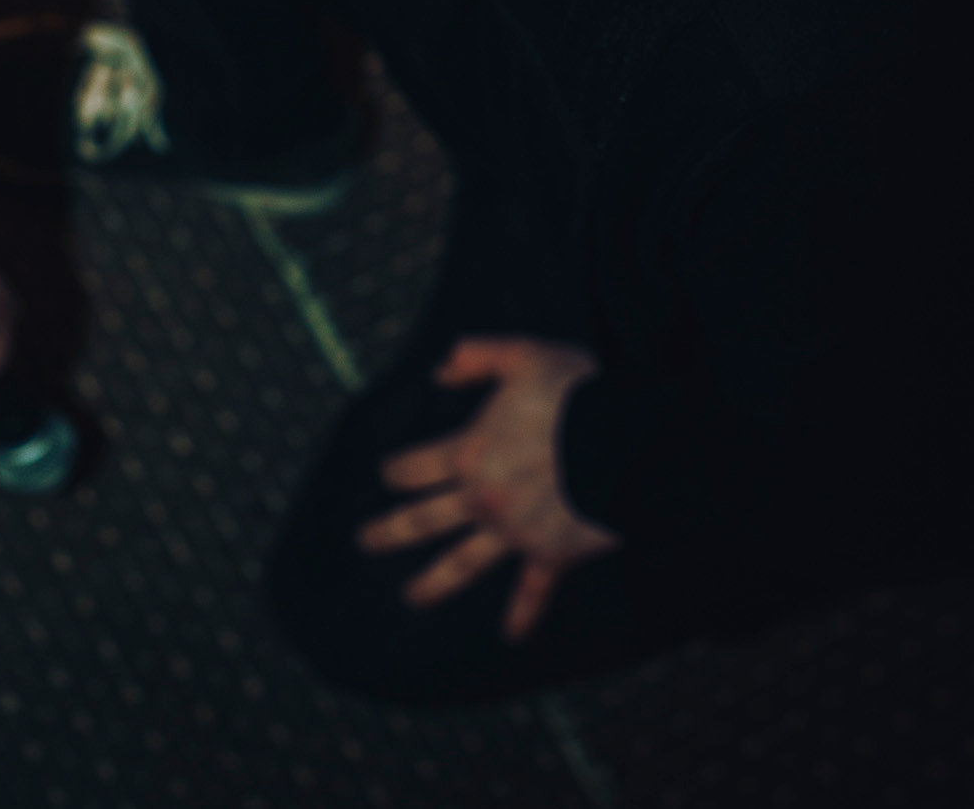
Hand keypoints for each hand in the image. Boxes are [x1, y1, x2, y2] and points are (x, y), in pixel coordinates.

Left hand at [357, 336, 617, 640]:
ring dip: (434, 582)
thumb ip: (476, 356)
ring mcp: (514, 532)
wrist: (624, 442)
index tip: (387, 474)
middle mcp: (483, 499)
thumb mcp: (522, 354)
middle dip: (391, 530)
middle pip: (424, 519)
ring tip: (412, 597)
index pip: (419, 466)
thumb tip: (439, 371)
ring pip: (463, 563)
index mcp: (470, 452)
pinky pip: (532, 589)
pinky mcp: (551, 553)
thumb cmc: (575, 394)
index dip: (399, 469)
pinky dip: (523, 613)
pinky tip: (511, 635)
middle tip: (365, 541)